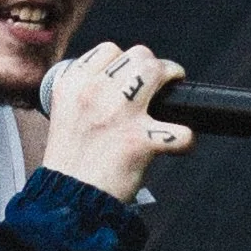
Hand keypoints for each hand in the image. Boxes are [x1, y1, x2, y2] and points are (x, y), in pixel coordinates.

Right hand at [38, 41, 193, 204]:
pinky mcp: (139, 142)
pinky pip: (178, 130)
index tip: (132, 74)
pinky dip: (185, 137)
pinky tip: (179, 142)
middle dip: (154, 65)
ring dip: (172, 77)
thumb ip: (86, 94)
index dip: (125, 60)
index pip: (109, 51)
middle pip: (138, 55)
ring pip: (156, 71)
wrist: (67, 200)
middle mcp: (94, 94)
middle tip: (160, 80)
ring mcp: (118, 115)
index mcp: (73, 85)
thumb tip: (118, 81)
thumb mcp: (65, 115)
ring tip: (175, 88)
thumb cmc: (70, 163)